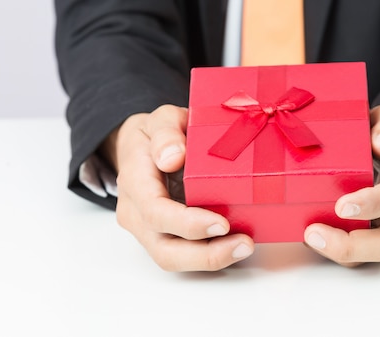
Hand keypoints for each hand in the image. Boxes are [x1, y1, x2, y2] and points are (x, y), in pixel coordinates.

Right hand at [101, 105, 253, 271]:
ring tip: (245, 247)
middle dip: (205, 254)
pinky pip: (185, 253)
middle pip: (164, 249)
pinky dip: (212, 253)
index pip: (155, 211)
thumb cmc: (155, 134)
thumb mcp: (160, 119)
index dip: (188, 223)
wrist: (141, 148)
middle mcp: (136, 212)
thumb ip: (166, 132)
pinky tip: (237, 245)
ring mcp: (148, 229)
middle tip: (244, 244)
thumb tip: (174, 156)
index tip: (221, 223)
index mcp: (134, 181)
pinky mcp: (165, 236)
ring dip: (211, 259)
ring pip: (174, 258)